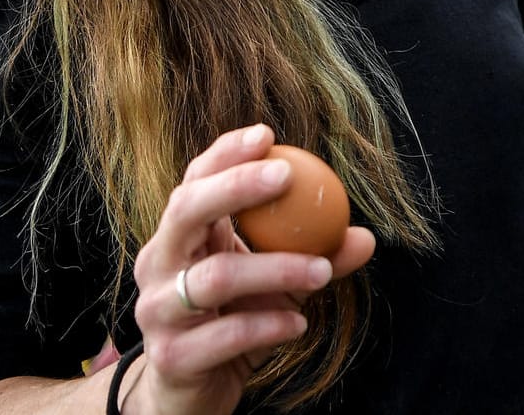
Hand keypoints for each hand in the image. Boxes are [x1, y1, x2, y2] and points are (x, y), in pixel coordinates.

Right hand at [126, 124, 375, 414]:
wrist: (189, 395)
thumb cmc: (233, 323)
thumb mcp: (277, 286)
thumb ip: (315, 257)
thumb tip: (365, 236)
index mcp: (178, 238)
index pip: (193, 182)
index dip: (224, 154)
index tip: (268, 134)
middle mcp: (158, 265)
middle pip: (185, 210)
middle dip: (235, 187)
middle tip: (287, 176)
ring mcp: (158, 310)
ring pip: (214, 276)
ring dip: (276, 268)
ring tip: (321, 271)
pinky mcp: (171, 357)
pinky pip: (224, 334)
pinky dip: (267, 325)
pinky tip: (298, 324)